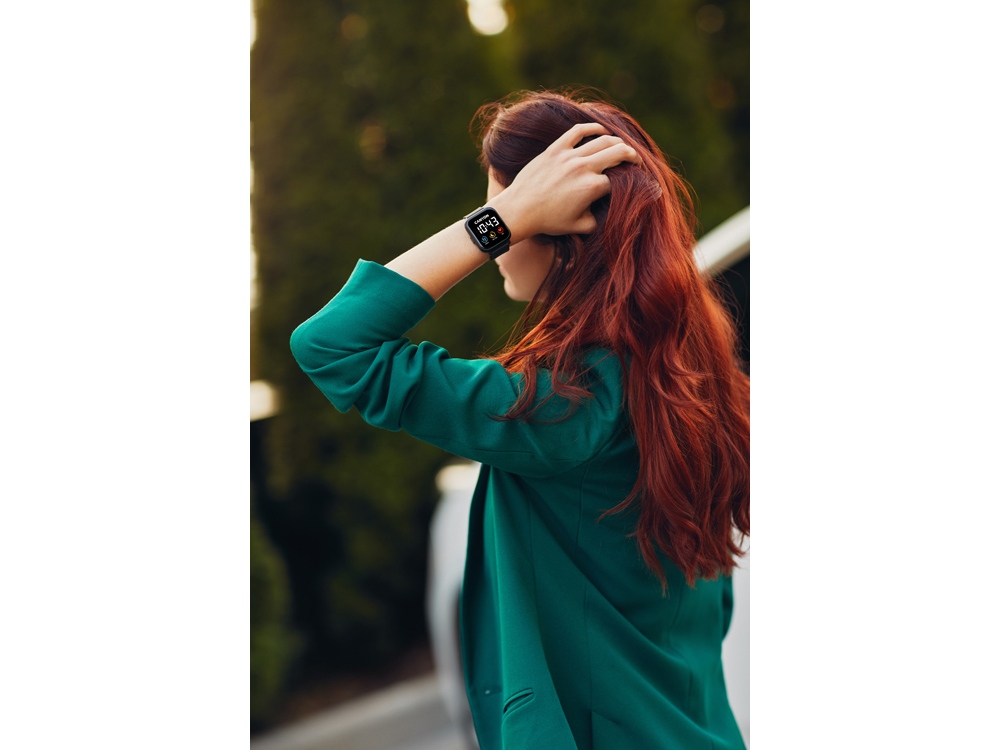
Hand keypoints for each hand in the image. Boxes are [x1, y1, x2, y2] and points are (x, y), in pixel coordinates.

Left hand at [491, 122, 639, 238]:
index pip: (622, 179)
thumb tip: (611, 213)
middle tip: (635, 161)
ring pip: (603, 139)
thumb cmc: (549, 221)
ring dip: (617, 141)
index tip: (639, 182)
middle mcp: (584, 168)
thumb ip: (599, 220)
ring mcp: (569, 156)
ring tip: (621, 147)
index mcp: (593, 187)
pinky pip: (578, 130)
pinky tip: (602, 130)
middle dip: (632, 156)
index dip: (634, 181)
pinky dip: (593, 127)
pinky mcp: (555, 148)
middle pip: (619, 152)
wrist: (519, 210)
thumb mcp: (580, 226)